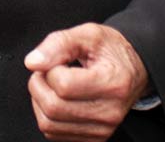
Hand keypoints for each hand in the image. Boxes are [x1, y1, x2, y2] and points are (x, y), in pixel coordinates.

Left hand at [25, 23, 148, 140]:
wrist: (132, 69)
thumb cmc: (110, 51)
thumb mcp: (87, 34)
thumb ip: (57, 44)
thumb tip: (32, 62)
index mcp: (113, 83)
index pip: (63, 85)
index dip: (50, 69)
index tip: (58, 62)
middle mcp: (110, 111)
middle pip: (53, 107)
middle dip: (39, 85)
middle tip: (47, 71)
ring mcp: (103, 128)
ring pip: (49, 124)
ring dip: (39, 101)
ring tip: (51, 85)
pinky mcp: (94, 137)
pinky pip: (54, 133)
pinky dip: (46, 115)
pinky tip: (56, 99)